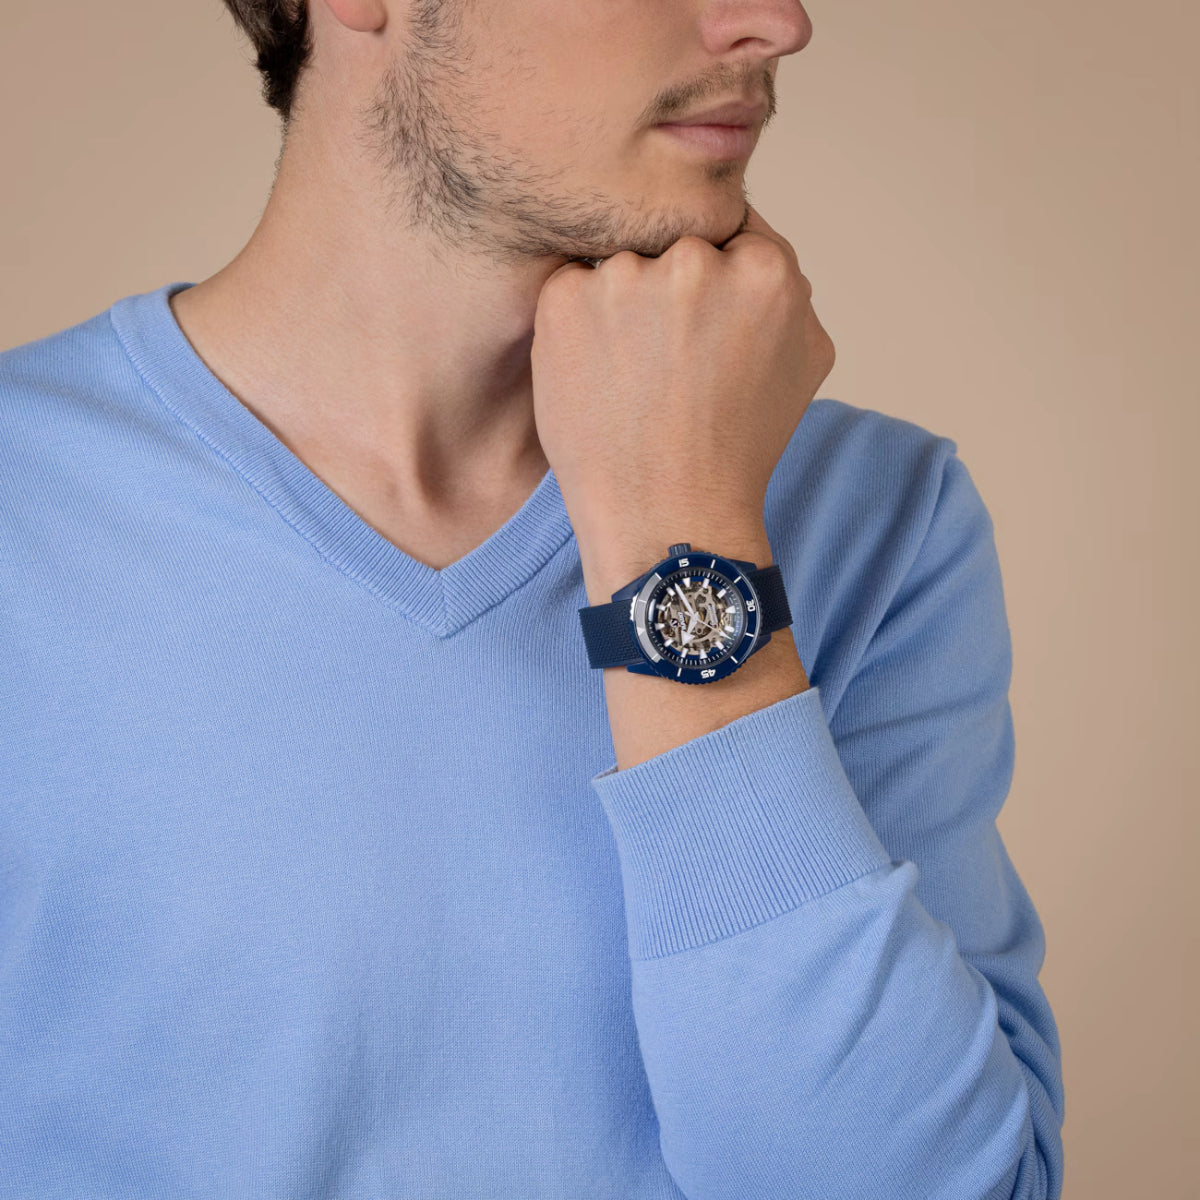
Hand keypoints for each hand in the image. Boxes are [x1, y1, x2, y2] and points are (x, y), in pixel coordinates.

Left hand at [529, 205, 835, 548]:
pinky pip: (573, 288)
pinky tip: (599, 377)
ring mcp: (623, 279)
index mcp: (764, 271)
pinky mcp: (564, 300)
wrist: (667, 515)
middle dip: (670, 290)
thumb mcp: (803, 362)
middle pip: (675, 243)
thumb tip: (753, 246)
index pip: (733, 231)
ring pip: (621, 263)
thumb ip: (789, 288)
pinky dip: (580, 325)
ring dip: (623, 304)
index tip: (704, 326)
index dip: (715, 282)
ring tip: (633, 378)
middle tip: (666, 361)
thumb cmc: (736, 449)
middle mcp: (694, 263)